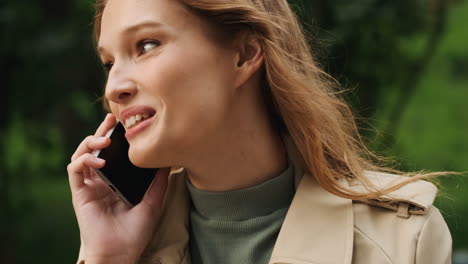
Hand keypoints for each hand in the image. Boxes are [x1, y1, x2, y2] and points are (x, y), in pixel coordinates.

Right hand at [67, 114, 169, 262]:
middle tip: (111, 119)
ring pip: (82, 154)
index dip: (117, 137)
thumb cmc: (136, 232)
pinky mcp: (80, 194)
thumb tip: (168, 160)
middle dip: (102, 131)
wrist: (121, 253)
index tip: (127, 123)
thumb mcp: (153, 203)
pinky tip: (99, 161)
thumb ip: (158, 182)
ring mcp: (89, 186)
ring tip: (105, 139)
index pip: (114, 153)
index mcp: (116, 181)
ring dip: (90, 143)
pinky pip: (75, 171)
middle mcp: (101, 181)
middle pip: (97, 149)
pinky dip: (84, 160)